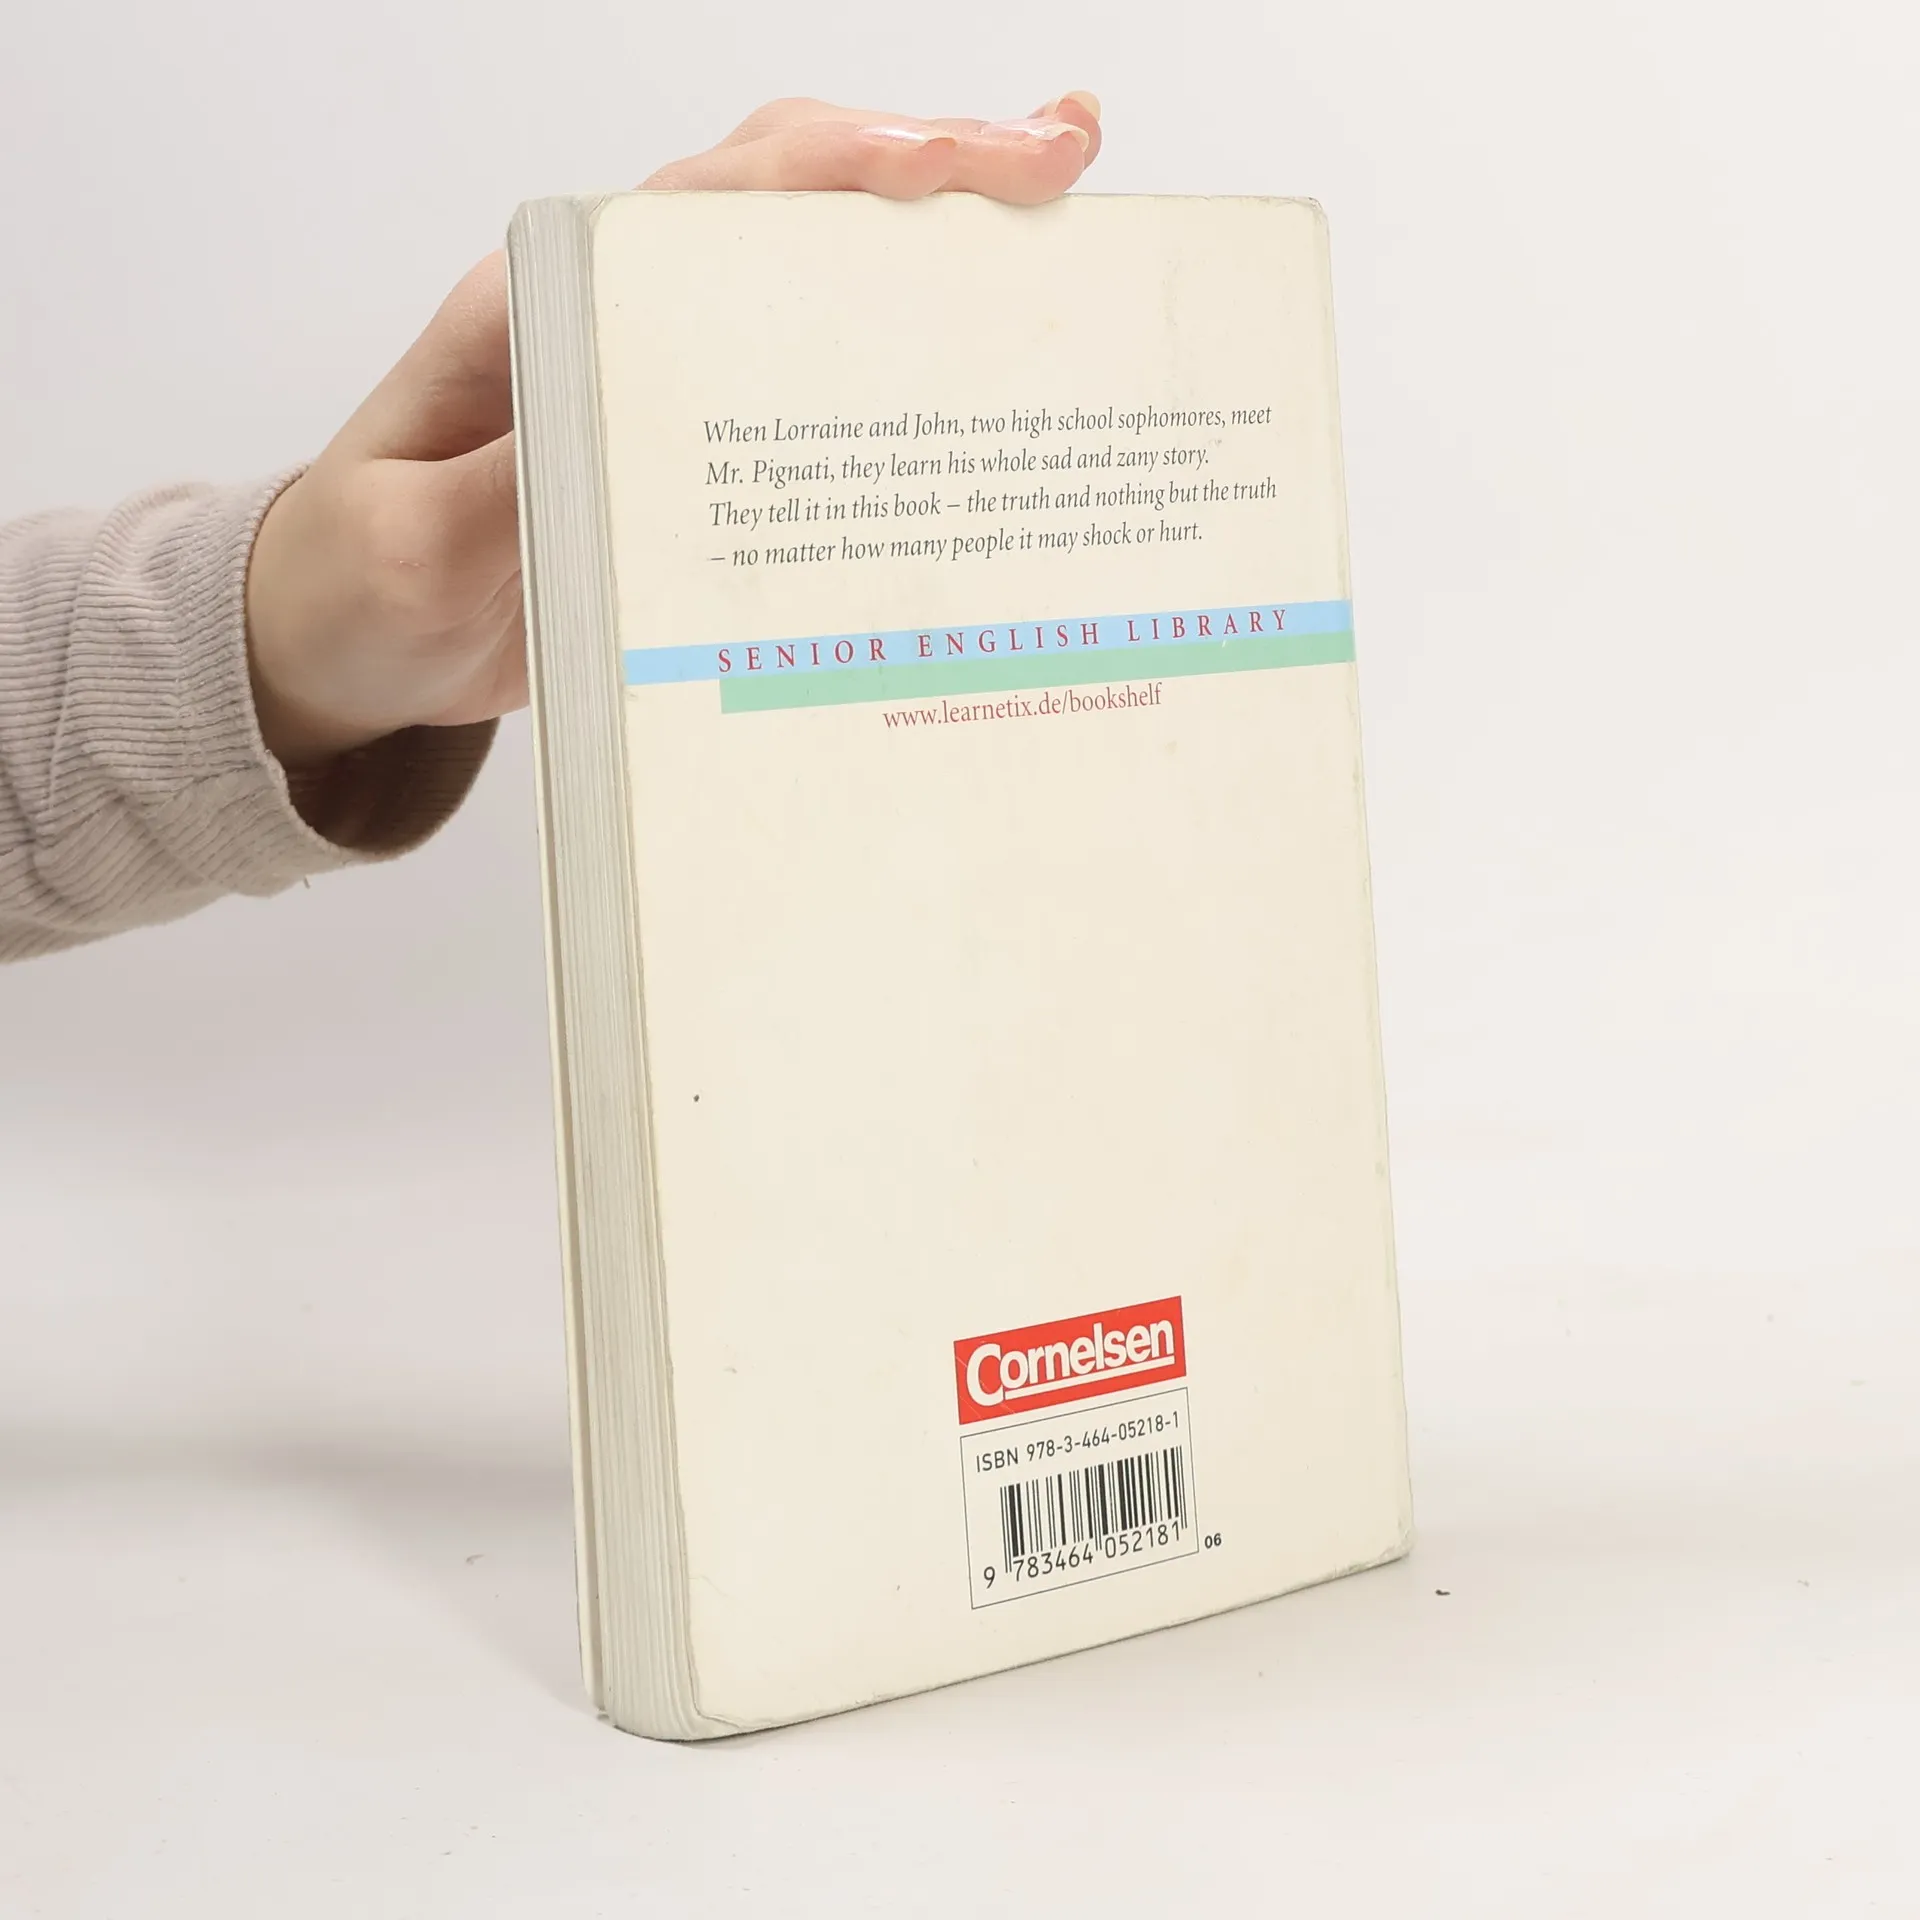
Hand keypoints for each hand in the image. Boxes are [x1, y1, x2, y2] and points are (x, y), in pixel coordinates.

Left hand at [244, 91, 1103, 767]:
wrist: (350, 646)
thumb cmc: (358, 580)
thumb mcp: (410, 546)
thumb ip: (501, 487)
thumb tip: (607, 438)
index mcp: (550, 305)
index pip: (714, 200)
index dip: (841, 169)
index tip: (952, 164)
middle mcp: (625, 321)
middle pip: (796, 208)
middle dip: (936, 172)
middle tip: (1064, 164)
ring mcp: (671, 385)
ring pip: (821, 285)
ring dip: (940, 259)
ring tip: (1064, 238)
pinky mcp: (699, 459)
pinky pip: (816, 393)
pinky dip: (906, 372)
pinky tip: (986, 385)